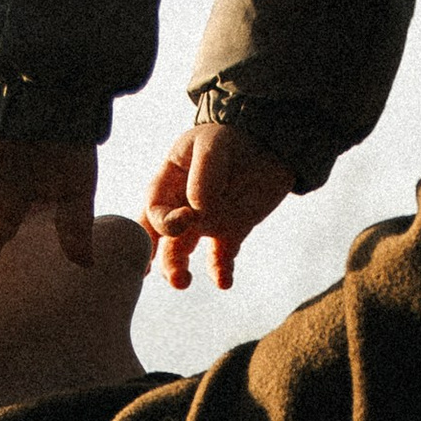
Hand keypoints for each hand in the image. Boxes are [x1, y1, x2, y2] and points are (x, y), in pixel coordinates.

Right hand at [145, 119, 296, 289]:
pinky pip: (220, 259)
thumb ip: (204, 174)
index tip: (190, 217)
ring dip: (178, 270)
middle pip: (160, 238)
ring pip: (181, 253)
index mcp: (168, 183)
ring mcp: (204, 222)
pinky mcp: (230, 233)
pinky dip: (220, 273)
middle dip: (160, 258)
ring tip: (184, 282)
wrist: (267, 143)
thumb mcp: (214, 145)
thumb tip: (197, 209)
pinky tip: (224, 283)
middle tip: (172, 273)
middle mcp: (180, 206)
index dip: (164, 221)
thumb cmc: (230, 138)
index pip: (154, 210)